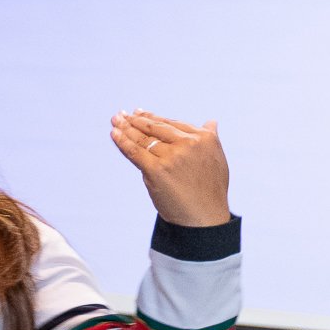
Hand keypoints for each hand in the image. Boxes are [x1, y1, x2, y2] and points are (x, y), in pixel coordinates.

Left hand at [108, 109, 230, 226]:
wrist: (204, 216)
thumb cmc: (210, 190)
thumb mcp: (216, 158)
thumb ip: (210, 139)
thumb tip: (211, 121)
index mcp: (203, 138)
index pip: (171, 124)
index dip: (152, 117)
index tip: (139, 112)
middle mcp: (188, 144)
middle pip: (155, 128)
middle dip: (135, 120)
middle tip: (121, 115)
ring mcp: (171, 156)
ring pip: (143, 139)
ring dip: (125, 128)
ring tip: (115, 120)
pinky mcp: (156, 170)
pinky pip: (134, 151)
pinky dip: (122, 141)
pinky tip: (113, 133)